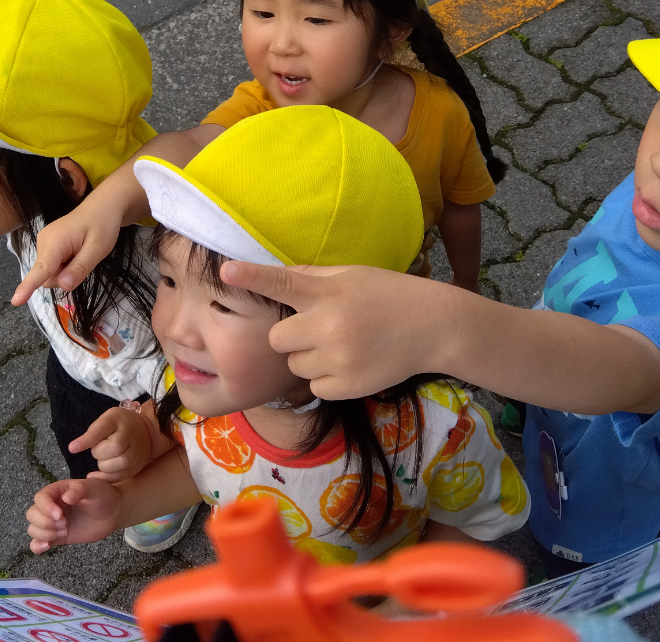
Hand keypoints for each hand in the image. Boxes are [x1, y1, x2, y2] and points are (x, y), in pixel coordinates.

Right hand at [12, 193, 126, 304]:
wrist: (102, 207)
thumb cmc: (103, 226)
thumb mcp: (98, 249)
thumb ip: (79, 268)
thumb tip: (62, 285)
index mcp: (55, 241)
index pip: (41, 268)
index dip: (28, 286)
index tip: (16, 301)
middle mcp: (43, 242)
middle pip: (46, 276)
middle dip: (64, 278)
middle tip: (84, 261)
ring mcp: (43, 243)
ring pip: (49, 273)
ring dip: (66, 272)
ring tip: (81, 254)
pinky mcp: (47, 246)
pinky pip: (52, 266)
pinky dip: (65, 266)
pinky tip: (75, 253)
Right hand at [26, 479, 122, 551]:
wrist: (113, 513)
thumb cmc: (103, 496)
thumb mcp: (94, 488)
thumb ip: (80, 490)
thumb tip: (66, 497)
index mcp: (58, 491)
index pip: (40, 498)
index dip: (45, 507)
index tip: (60, 515)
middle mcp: (51, 506)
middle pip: (32, 514)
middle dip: (45, 522)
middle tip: (65, 524)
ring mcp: (53, 522)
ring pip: (33, 529)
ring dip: (45, 533)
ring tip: (65, 531)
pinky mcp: (56, 537)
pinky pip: (37, 543)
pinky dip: (37, 546)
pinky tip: (47, 546)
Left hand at [72, 407, 153, 481]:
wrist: (145, 432)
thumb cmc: (119, 425)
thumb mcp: (106, 420)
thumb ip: (92, 433)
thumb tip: (73, 448)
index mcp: (118, 421)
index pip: (101, 431)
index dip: (87, 441)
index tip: (72, 449)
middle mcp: (129, 438)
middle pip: (110, 450)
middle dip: (99, 452)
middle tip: (101, 447)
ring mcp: (135, 455)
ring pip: (114, 466)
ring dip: (103, 465)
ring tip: (105, 458)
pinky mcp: (135, 468)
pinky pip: (118, 477)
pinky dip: (106, 477)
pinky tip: (100, 473)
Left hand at [219, 261, 459, 399]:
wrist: (433, 326)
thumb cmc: (389, 295)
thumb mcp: (352, 275)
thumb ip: (312, 278)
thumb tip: (276, 276)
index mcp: (329, 292)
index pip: (282, 282)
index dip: (252, 277)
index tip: (226, 272)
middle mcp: (330, 324)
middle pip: (278, 339)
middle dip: (291, 336)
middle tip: (318, 329)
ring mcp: (339, 358)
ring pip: (295, 366)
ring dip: (308, 358)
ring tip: (341, 346)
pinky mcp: (348, 386)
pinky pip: (314, 387)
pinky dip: (326, 379)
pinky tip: (351, 363)